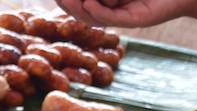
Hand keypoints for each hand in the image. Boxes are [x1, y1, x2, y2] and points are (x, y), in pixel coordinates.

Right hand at [55, 0, 193, 27]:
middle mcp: (109, 11)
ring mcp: (119, 18)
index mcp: (104, 2)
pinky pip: (110, 18)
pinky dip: (98, 11)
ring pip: (92, 16)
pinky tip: (89, 3)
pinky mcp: (132, 21)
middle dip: (68, 3)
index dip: (64, 0)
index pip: (75, 4)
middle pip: (79, 12)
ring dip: (81, 7)